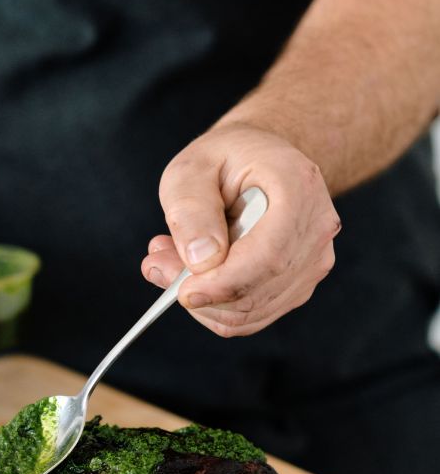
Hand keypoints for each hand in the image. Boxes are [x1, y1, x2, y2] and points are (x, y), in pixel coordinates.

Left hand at [141, 123, 340, 337]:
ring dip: (203, 300)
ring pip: (251, 311)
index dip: (224, 283)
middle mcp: (316, 230)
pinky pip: (252, 315)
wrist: (262, 161)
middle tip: (158, 265)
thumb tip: (201, 261)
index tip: (183, 291)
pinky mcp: (298, 285)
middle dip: (202, 293)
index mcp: (298, 189)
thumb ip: (191, 209)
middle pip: (258, 290)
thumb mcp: (193, 167)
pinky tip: (195, 275)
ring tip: (171, 261)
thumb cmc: (227, 158)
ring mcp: (313, 261)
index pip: (269, 256)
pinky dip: (215, 306)